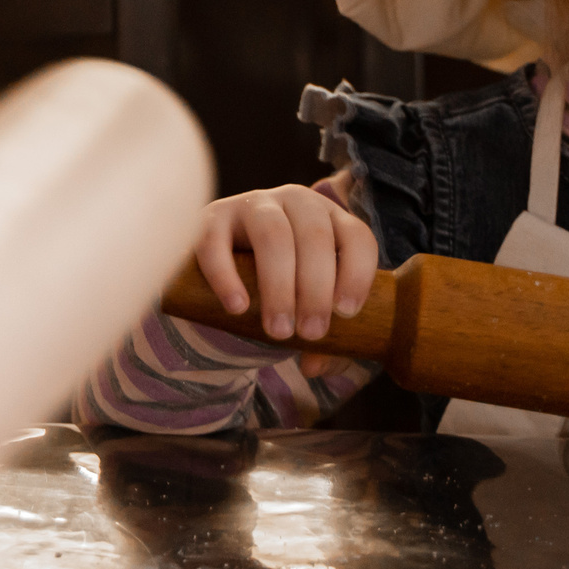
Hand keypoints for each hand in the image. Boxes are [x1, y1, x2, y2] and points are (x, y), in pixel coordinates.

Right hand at [194, 185, 377, 377]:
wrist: (227, 262)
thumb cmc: (282, 285)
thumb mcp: (308, 306)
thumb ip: (323, 342)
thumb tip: (314, 366)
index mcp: (330, 218)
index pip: (356, 237)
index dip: (356, 274)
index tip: (346, 314)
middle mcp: (295, 202)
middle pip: (314, 236)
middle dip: (315, 289)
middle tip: (310, 333)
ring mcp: (252, 204)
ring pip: (272, 234)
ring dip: (278, 285)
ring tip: (278, 330)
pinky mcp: (212, 217)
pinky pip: (217, 242)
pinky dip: (227, 276)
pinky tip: (237, 307)